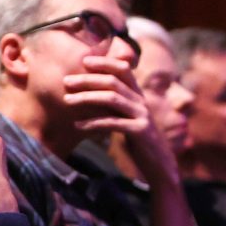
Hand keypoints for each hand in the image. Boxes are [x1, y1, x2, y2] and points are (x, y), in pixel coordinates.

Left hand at [64, 55, 178, 186]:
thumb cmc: (138, 142)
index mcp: (138, 95)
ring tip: (67, 100)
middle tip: (66, 81)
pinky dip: (93, 122)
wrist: (159, 165)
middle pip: (113, 82)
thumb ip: (116, 106)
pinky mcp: (140, 131)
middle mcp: (141, 101)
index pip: (123, 69)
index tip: (84, 61)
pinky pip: (112, 123)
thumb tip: (92, 95)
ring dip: (86, 97)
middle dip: (87, 79)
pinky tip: (76, 125)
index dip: (104, 62)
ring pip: (112, 99)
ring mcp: (142, 115)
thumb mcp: (127, 119)